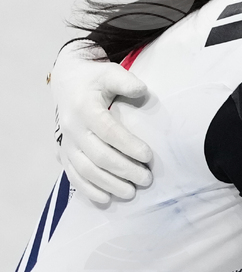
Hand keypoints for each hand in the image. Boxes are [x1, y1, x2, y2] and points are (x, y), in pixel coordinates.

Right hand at [51, 41, 153, 202]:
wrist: (67, 82)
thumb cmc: (95, 79)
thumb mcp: (110, 73)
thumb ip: (126, 81)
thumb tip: (143, 91)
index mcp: (84, 108)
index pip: (107, 131)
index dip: (128, 145)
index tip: (148, 156)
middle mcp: (72, 128)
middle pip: (98, 155)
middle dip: (123, 169)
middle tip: (146, 178)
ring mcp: (65, 143)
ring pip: (85, 170)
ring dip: (108, 184)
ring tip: (131, 192)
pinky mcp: (63, 154)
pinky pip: (73, 176)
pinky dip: (88, 190)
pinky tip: (106, 199)